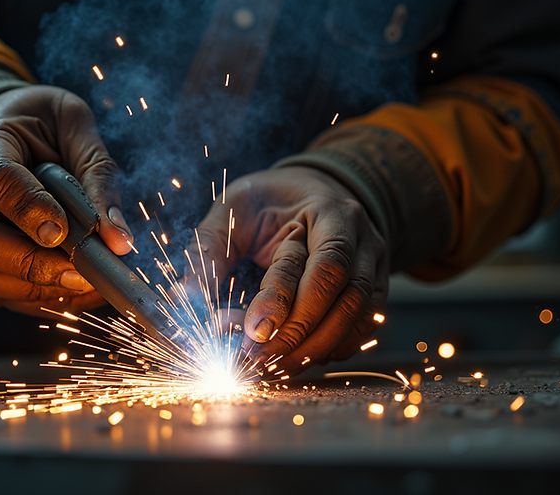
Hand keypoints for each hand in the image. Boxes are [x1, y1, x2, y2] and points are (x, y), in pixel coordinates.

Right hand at [0, 85, 132, 316]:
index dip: (30, 208)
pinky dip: (32, 299)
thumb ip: (97, 174)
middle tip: (79, 270)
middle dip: (28, 261)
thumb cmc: (39, 126)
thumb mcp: (73, 125)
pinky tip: (71, 291)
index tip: (65, 231)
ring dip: (30, 287)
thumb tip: (119, 240)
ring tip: (80, 282)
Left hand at [192, 167, 387, 375]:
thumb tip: (184, 301)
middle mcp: (363, 241)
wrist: (312, 193)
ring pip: (358, 320)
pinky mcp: (374, 293)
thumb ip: (208, 250)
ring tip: (271, 366)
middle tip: (257, 360)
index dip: (285, 302)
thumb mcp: (234, 210)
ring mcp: (374, 268)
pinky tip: (294, 356)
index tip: (251, 331)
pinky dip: (328, 350)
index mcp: (331, 212)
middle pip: (345, 299)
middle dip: (299, 336)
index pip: (319, 265)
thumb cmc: (270, 200)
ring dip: (314, 351)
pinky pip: (360, 331)